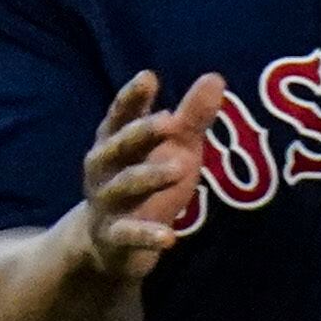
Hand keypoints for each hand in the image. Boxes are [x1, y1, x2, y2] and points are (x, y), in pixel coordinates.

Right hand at [75, 70, 222, 278]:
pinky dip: (148, 235)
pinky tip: (170, 238)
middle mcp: (104, 167)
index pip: (121, 114)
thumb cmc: (145, 180)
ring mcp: (107, 202)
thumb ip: (191, 117)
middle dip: (142, 132)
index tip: (149, 77)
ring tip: (181, 168)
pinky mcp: (114, 236)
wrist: (108, 243)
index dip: (132, 96)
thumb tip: (216, 77)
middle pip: (120, 145)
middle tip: (171, 120)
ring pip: (125, 185)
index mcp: (115, 140)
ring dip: (150, 176)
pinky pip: (129, 234)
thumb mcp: (172, 148)